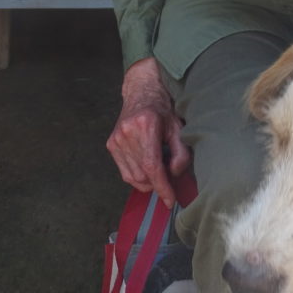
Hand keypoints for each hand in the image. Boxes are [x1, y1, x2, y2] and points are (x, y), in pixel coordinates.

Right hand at [106, 56, 190, 206]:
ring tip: (159, 168)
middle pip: (143, 174)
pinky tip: (147, 166)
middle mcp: (127, 132)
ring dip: (148, 181)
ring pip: (133, 177)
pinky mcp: (111, 145)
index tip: (170, 200)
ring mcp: (116, 139)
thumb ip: (181, 152)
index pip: (152, 166)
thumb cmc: (162, 109)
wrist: (141, 92)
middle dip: (158, 183)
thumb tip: (174, 174)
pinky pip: (125, 173)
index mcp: (145, 125)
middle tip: (170, 176)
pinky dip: (138, 176)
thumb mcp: (178, 127)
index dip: (162, 186)